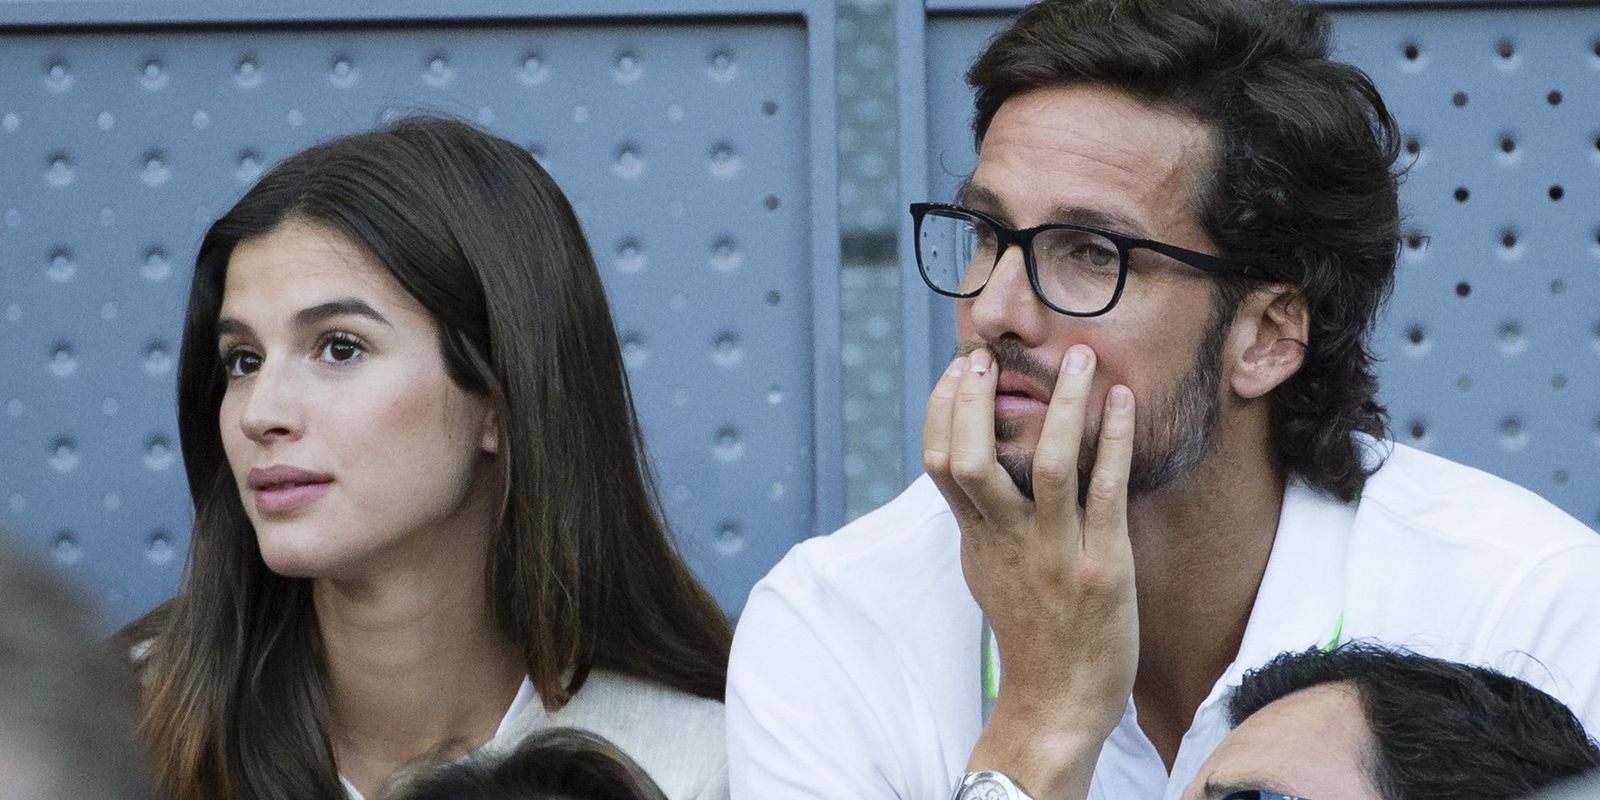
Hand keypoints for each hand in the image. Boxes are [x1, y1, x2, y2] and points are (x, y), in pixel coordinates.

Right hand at [923, 345, 1137, 798]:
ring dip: (1062, 405)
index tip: (959, 369)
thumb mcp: (986, 570)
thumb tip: (970, 467)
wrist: (1059, 702)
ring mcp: (1054, 553)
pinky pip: (1107, 493)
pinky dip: (1114, 442)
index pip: (938, 463)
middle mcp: (1007, 541)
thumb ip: (979, 519)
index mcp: (976, 538)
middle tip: (988, 355)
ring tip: (1077, 358)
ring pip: (1046, 466)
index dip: (942, 410)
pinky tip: (1123, 402)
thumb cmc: (1030, 632)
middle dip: (974, 401)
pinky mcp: (1103, 566)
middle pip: (970, 460)